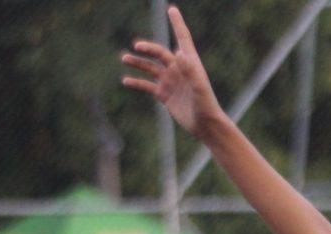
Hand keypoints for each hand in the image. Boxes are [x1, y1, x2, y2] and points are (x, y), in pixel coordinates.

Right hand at [121, 7, 224, 135]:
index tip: (172, 9)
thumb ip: (190, 70)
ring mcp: (170, 81)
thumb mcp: (199, 88)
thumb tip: (178, 53)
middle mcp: (178, 69)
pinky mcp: (164, 94)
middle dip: (148, 48)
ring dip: (137, 62)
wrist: (205, 126)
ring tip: (124, 58)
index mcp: (190, 64)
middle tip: (137, 47)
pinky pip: (147, 85)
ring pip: (150, 68)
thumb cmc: (206, 106)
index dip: (177, 24)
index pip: (183, 39)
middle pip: (160, 53)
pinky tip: (126, 80)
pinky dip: (136, 82)